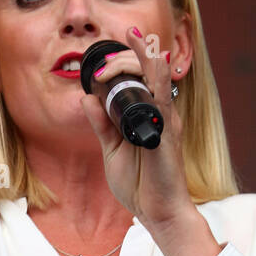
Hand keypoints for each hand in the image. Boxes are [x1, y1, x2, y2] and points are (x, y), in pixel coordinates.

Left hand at [80, 29, 192, 236]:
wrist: (157, 212)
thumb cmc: (140, 184)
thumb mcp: (112, 149)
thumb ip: (101, 124)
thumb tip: (88, 98)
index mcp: (145, 113)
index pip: (136, 76)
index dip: (117, 64)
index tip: (96, 70)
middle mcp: (158, 110)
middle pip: (144, 69)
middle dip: (121, 59)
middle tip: (100, 70)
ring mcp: (165, 118)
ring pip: (156, 74)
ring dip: (138, 56)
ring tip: (124, 43)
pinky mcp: (168, 130)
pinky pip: (165, 96)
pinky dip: (159, 74)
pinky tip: (156, 58)